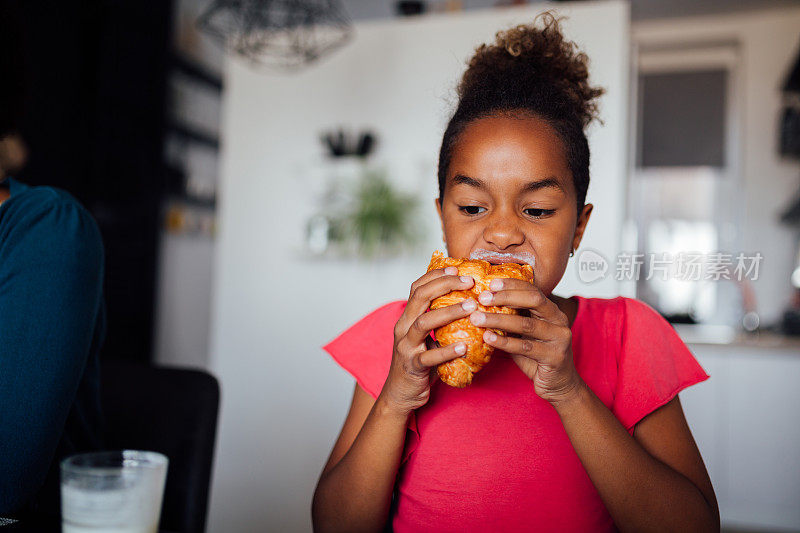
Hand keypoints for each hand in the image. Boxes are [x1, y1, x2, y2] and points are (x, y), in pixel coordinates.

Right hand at [379, 266, 476, 415]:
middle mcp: (403, 328)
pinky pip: (430, 357)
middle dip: (444, 285)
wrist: (401, 394)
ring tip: (471, 308)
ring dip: (449, 312)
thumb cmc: (420, 363)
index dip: (436, 275)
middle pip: (419, 298)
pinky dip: (447, 350)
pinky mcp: (413, 366)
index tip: (457, 267)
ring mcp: (406, 347)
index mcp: (407, 318)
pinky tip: (464, 346)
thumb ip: (440, 321)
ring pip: (424, 323)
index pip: (417, 287)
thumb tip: (469, 302)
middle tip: (470, 282)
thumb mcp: (428, 337)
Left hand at [468, 278, 584, 404]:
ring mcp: (559, 339)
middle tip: (482, 298)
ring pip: (526, 324)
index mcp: (552, 311)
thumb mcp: (525, 334)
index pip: (533, 290)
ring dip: (499, 320)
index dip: (512, 285)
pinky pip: (525, 347)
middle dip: (505, 297)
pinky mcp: (554, 357)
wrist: (558, 385)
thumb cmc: (537, 356)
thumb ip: (513, 318)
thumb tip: (483, 304)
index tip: (491, 283)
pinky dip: (504, 342)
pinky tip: (488, 338)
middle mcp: (559, 321)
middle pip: (533, 301)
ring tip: (477, 318)